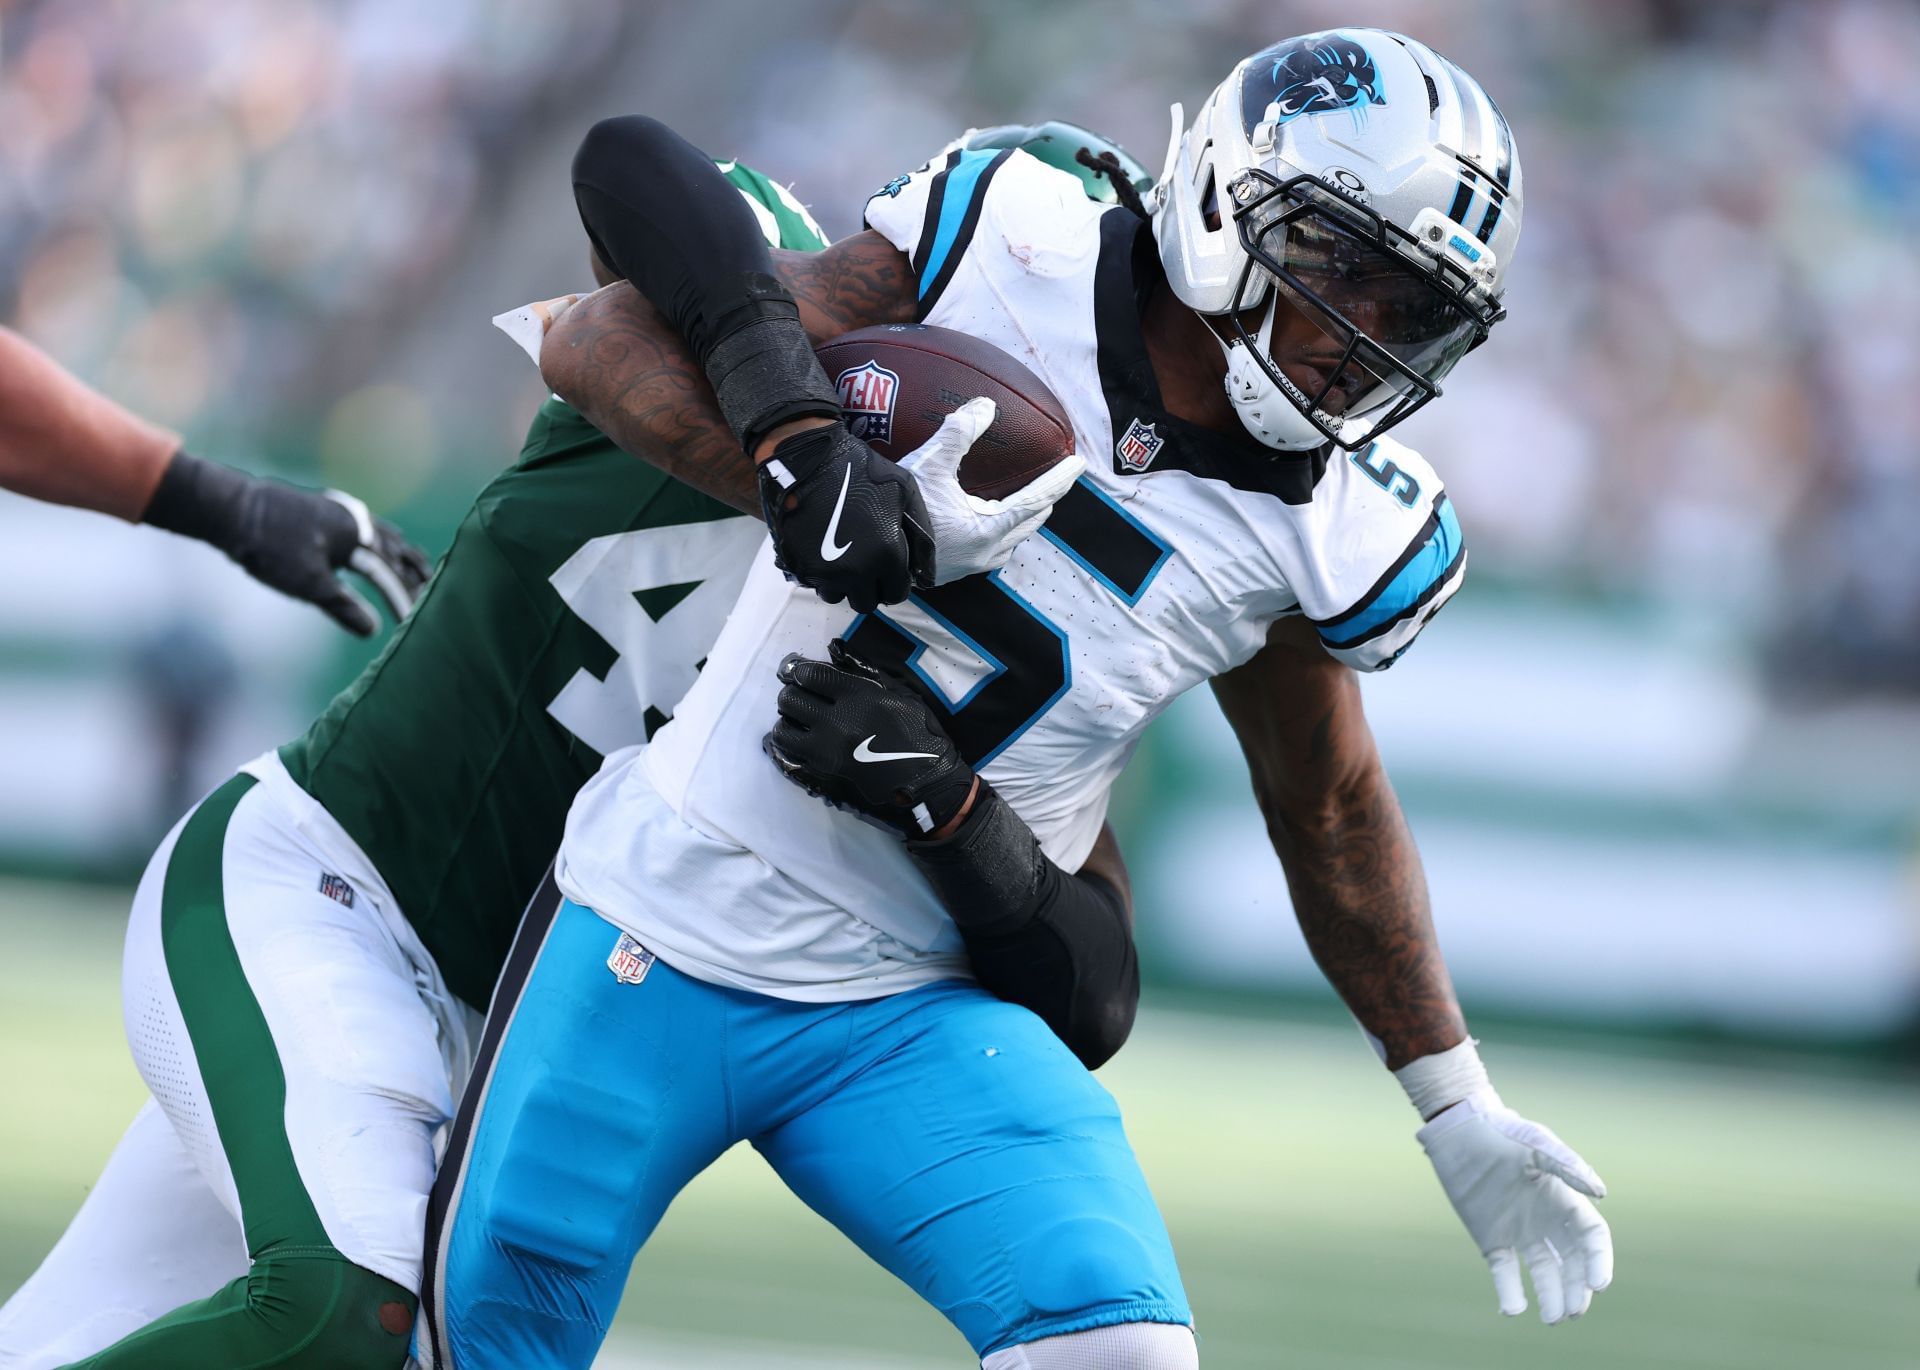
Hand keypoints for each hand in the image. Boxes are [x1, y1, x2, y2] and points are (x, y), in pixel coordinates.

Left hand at [230, 484, 428, 635]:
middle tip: (433, 592)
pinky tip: (369, 546)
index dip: (403, 599)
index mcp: (357, 535)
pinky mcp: (322, 510)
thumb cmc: (270, 546)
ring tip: (415, 565)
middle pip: (396, 549)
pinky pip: (363, 527)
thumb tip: (373, 631)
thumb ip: (343, 607)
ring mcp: (339, 511)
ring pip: (382, 534)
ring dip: (400, 553)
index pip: (390, 574)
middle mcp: (355, 519)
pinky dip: (378, 541)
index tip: (412, 622)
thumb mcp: (308, 584)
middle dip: (413, 572)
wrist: (229, 507)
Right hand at [756, 423, 933, 612]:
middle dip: (869, 588)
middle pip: (865, 603)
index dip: (894, 583)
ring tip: (843, 560)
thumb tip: (925, 568)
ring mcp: (825, 571)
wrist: (809, 459)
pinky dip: (820, 574)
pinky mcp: (800, 565)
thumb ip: (920, 531)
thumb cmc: (862, 471)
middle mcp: (856, 571)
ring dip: (842, 584)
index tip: (888, 570)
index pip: (896, 593)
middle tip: (866, 567)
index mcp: (886, 556)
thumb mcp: (905, 490)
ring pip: (836, 596)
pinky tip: (824, 552)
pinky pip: (814, 583)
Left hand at [763, 640, 975, 836]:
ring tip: (799, 720)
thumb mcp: (900, 694)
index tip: (802, 674)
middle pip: (790, 699)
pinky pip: (791, 755)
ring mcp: (828, 750)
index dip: (800, 671)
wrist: (927, 780)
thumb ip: (865, 674)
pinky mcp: (825, 772)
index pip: (810, 675)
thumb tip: (834, 653)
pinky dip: (790, 745)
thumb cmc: (919, 733)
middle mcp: (837, 721)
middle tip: (800, 695)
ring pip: (783, 730)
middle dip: (791, 693)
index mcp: (858, 696)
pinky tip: (801, 740)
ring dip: (787, 721)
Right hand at [901, 398, 1085, 584]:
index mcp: (988, 531)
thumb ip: (959, 432)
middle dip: (1044, 499)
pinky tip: (987, 520)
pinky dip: (999, 528)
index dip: (1059, 479)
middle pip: (1028, 522)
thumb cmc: (900, 509)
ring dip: (1022, 518)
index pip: (1036, 500)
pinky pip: (990, 546)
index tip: (1078, 464)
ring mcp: (970, 565)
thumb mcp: (931, 464)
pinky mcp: (953, 569)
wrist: (864, 547)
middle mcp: (986, 553)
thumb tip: (984, 405)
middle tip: (1057, 479)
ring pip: (1010, 538)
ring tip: (1027, 500)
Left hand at [1418, 1088, 1612, 1323]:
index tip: (1597, 1284)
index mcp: (1563, 1200)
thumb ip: (1566, 1165)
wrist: (1458, 1130)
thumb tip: (1601, 1193)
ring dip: (1551, 1296)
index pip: (1591, 1238)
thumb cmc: (1502, 1131)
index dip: (1598, 1261)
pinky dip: (1510, 1293)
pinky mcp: (1491, 1239)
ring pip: (1544, 1273)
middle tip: (1573, 1311)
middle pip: (1571, 1262)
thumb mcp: (1535, 1144)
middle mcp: (1546, 1221)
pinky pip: (1505, 1273)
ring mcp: (1519, 1232)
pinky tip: (1511, 1310)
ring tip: (1553, 1319)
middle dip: (1577, 1288)